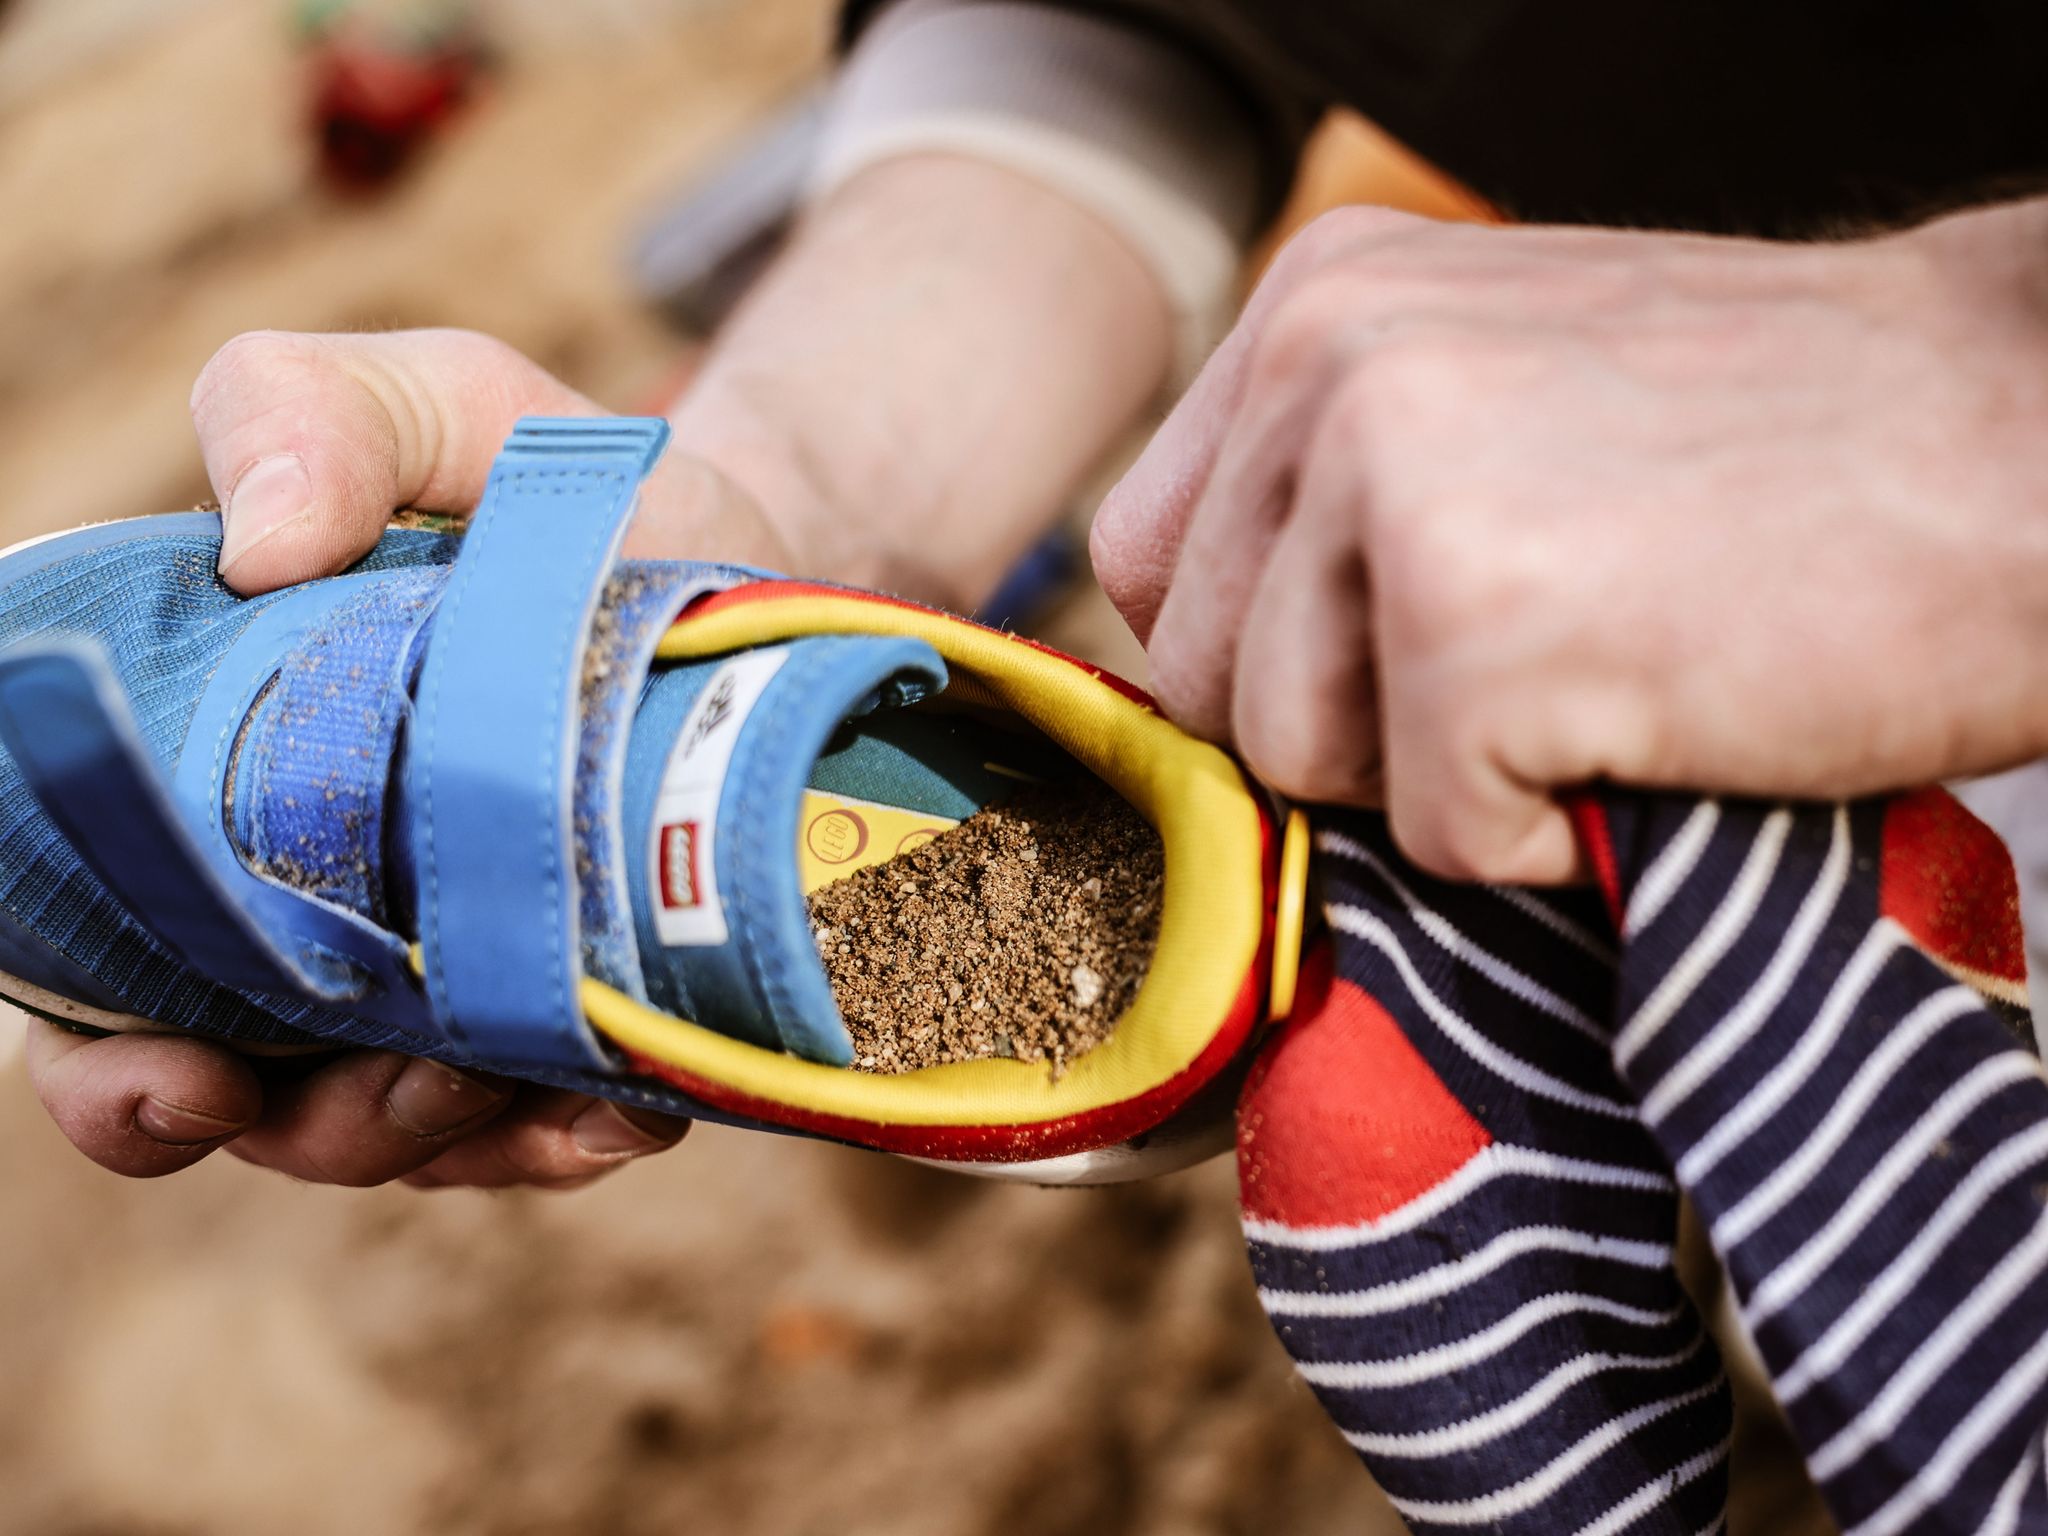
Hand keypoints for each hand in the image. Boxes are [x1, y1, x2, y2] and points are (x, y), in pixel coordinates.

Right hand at [28, 327, 794, 1184]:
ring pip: (404, 1133)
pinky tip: (626, 1104)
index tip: (177, 1072)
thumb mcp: (428, 406)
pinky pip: (550, 1120)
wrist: (740, 540)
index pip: (97, 973)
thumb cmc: (542, 482)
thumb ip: (306, 416)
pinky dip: (573, 1131)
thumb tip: (255, 544)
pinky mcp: (574, 1006)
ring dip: (447, 1137)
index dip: (107, 1064)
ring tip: (524, 1083)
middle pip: (251, 1100)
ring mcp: (445, 976)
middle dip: (306, 1125)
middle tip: (404, 1086)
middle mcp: (311, 911)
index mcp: (213, 795)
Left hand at [1091, 200, 2047, 882]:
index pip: (1152, 565)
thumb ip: (1332, 487)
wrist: (2029, 444)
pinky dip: (1545, 836)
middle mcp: (1323, 364)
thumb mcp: (1500, 390)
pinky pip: (1433, 840)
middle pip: (1206, 680)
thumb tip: (1204, 663)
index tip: (1394, 662)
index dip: (1262, 656)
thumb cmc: (1782, 448)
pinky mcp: (1476, 624)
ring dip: (1443, 779)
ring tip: (1598, 677)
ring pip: (1292, 768)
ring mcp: (1391, 485)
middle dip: (1349, 731)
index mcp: (1314, 303)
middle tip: (1534, 665)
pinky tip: (1652, 725)